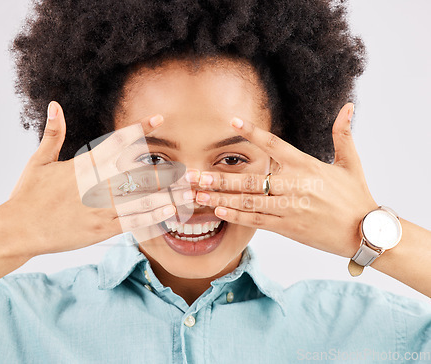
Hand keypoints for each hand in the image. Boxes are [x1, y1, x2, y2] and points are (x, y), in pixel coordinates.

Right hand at [6, 101, 185, 257]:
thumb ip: (52, 134)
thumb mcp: (39, 161)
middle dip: (165, 170)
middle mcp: (96, 184)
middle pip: (139, 172)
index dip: (140, 128)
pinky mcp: (101, 228)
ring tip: (187, 191)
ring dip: (167, 194)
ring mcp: (100, 208)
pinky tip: (169, 212)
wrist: (18, 229)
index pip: (117, 141)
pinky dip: (153, 216)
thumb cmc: (28, 194)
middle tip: (186, 168)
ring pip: (141, 198)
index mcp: (83, 164)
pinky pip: (133, 221)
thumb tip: (54, 105)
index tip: (159, 119)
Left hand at [192, 103, 378, 257]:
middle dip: (218, 177)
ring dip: (220, 197)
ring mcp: (289, 208)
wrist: (364, 232)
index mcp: (305, 165)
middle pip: (250, 179)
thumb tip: (348, 106)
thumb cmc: (356, 196)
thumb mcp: (351, 162)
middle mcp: (294, 185)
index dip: (252, 132)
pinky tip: (218, 211)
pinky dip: (237, 216)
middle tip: (192, 174)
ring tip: (197, 193)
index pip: (273, 144)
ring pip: (248, 201)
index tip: (231, 121)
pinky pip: (257, 221)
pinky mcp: (288, 227)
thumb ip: (343, 134)